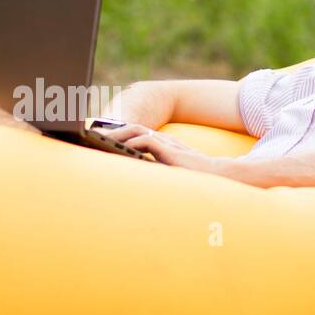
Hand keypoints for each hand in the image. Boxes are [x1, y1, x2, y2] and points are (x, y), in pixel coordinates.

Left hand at [99, 124, 230, 174]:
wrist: (221, 176)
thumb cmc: (196, 180)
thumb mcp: (171, 175)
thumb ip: (156, 172)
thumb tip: (136, 185)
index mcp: (161, 146)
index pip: (136, 134)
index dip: (118, 135)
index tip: (100, 141)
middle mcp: (163, 141)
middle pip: (133, 129)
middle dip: (112, 132)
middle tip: (93, 136)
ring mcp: (167, 145)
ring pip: (137, 131)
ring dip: (118, 135)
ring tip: (101, 139)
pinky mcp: (171, 152)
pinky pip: (148, 141)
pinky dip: (133, 144)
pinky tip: (122, 149)